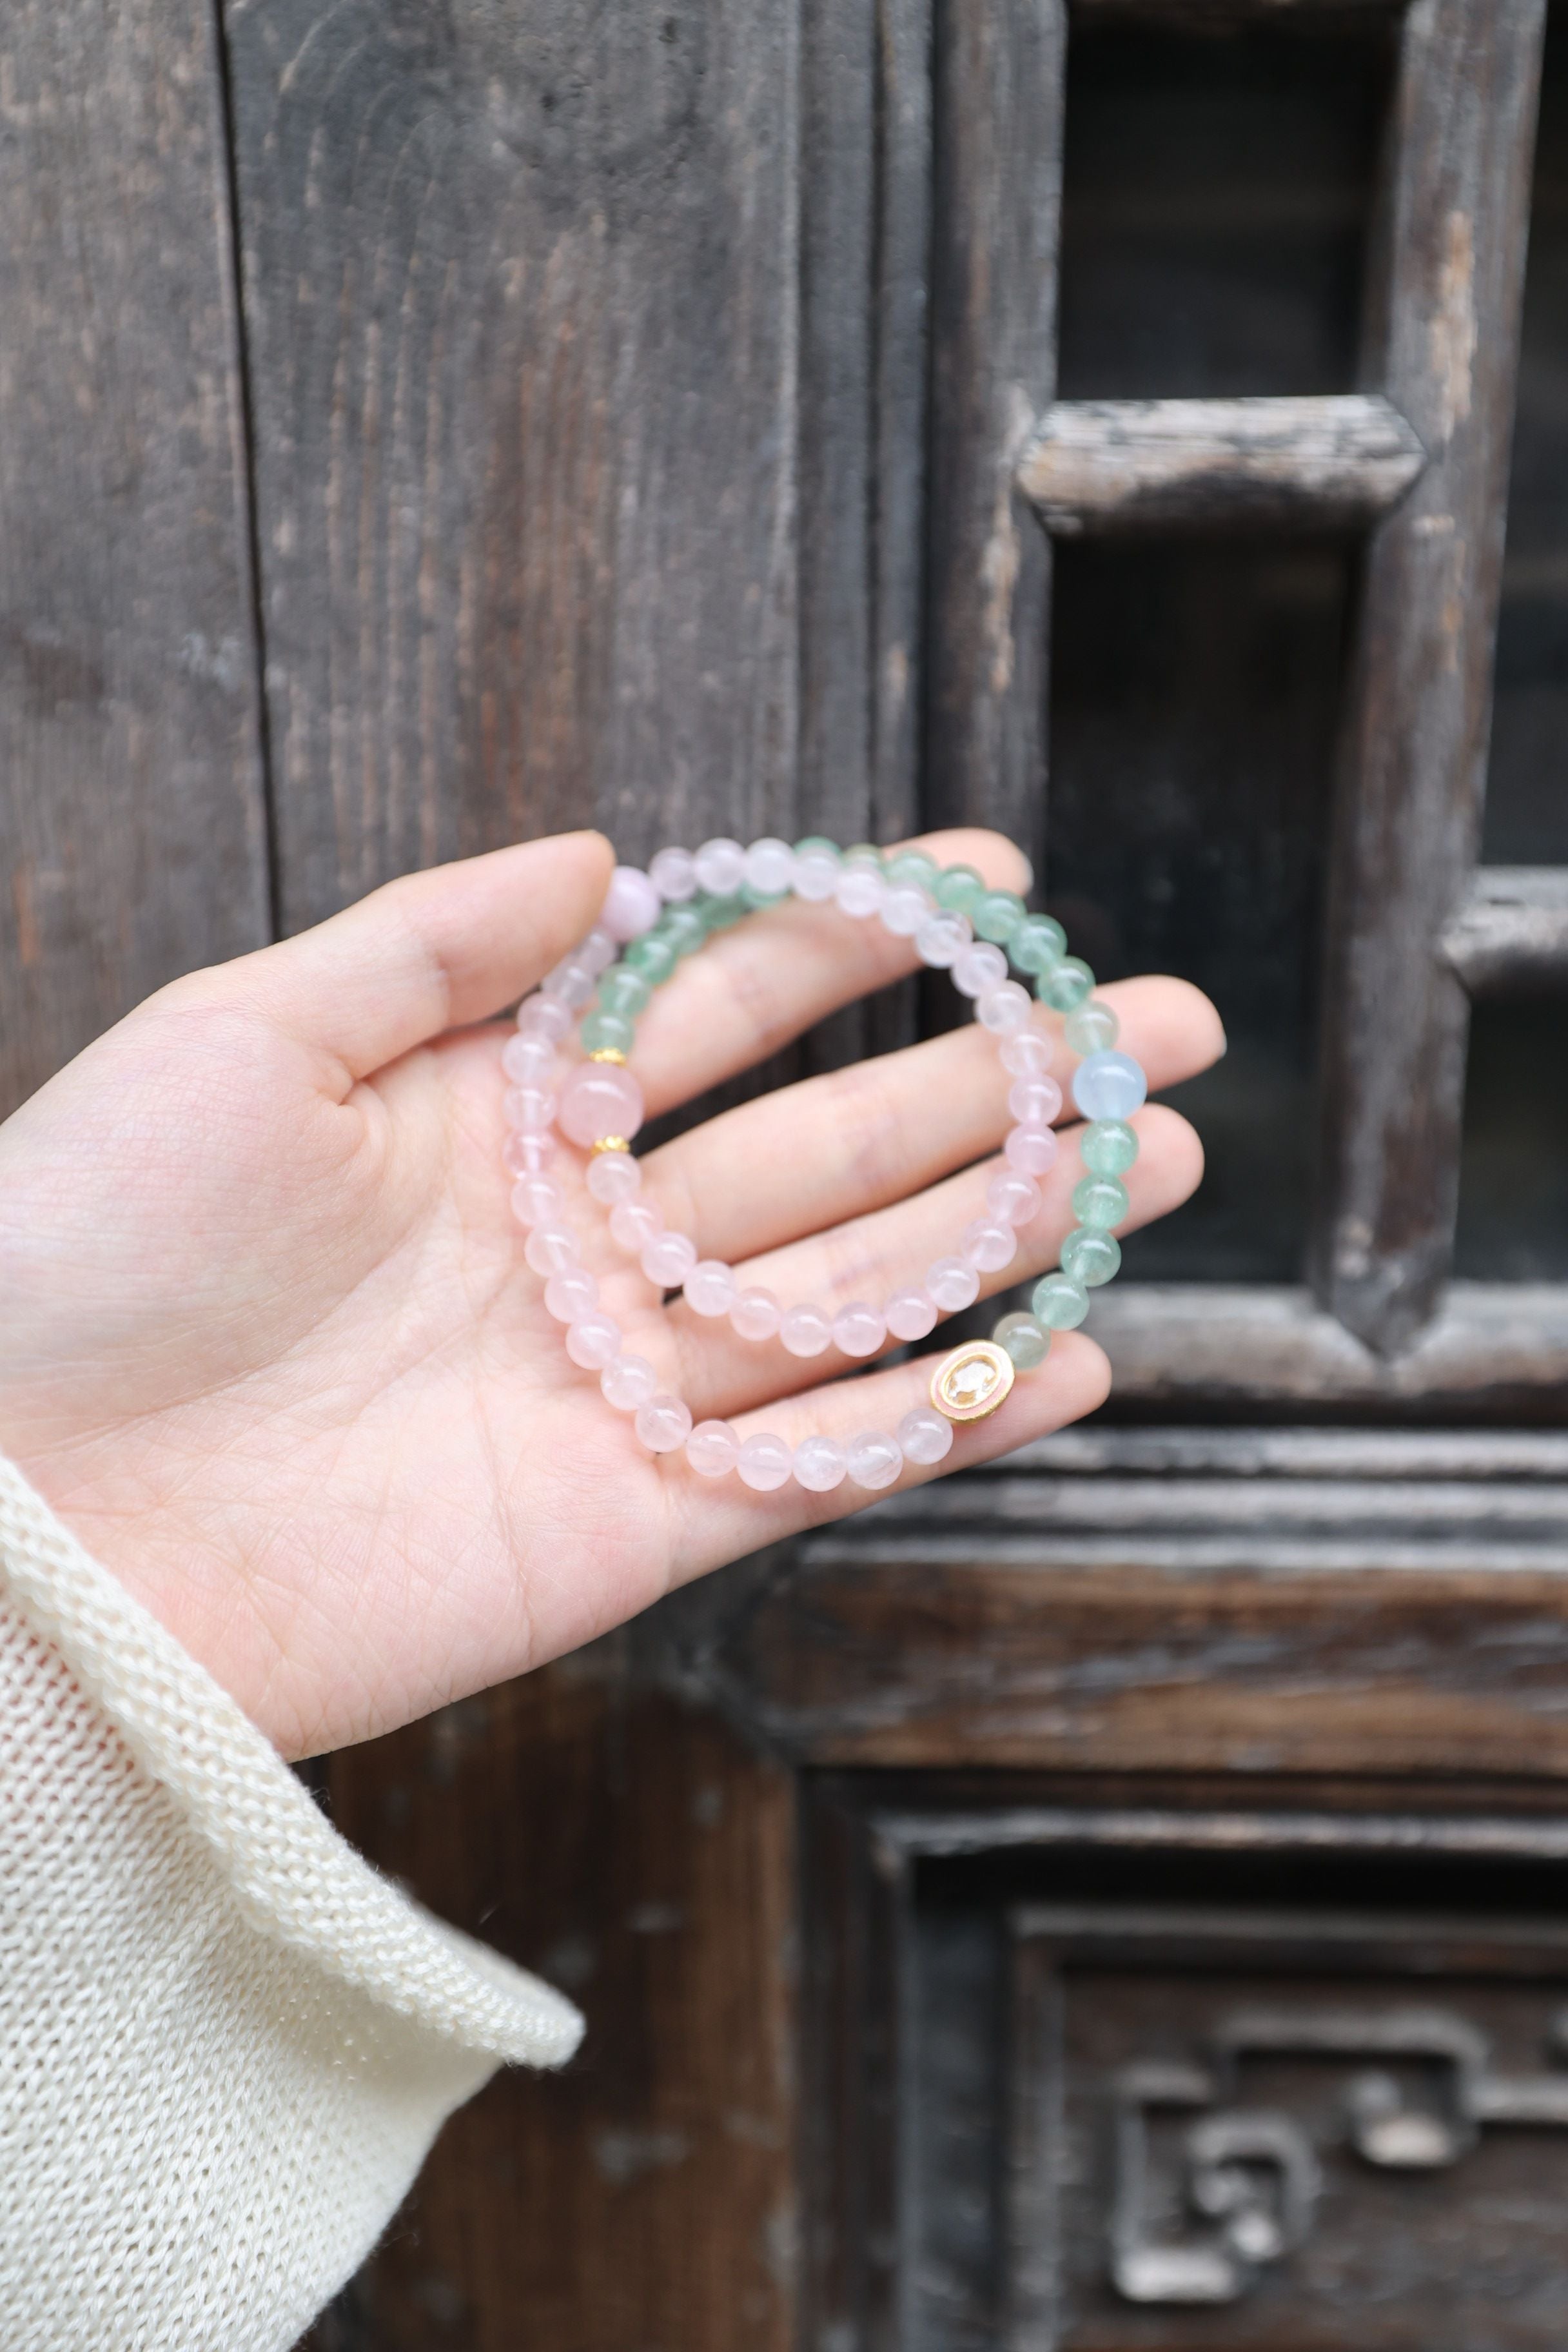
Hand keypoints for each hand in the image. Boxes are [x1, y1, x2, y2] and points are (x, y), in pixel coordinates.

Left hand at [0, 829, 1221, 1756]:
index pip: (724, 998)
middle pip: (832, 1146)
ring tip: (1157, 1160)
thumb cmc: (80, 1246)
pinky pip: (814, 1469)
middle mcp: (578, 1241)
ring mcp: (611, 1387)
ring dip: (1012, 1231)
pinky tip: (1061, 1360)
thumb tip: (597, 851)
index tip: (992, 874)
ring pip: (855, 1295)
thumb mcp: (238, 1038)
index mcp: (500, 1109)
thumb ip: (430, 946)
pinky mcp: (618, 1530)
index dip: (861, 932)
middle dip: (998, 1080)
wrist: (13, 1511)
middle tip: (1151, 1021)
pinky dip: (940, 1423)